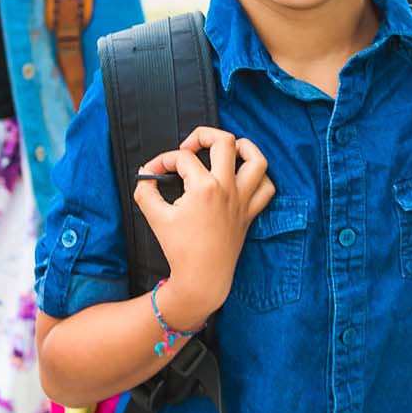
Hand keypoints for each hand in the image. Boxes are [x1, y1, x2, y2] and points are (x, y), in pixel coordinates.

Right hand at [130, 127, 275, 327]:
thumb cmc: (180, 250)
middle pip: (224, 141)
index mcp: (204, 187)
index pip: (182, 158)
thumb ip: (145, 191)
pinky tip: (242, 176)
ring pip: (257, 160)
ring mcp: (242, 200)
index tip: (151, 172)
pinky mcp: (249, 213)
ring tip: (227, 148)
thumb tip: (146, 176)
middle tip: (188, 147)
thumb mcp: (154, 216)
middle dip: (202, 135)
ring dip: (243, 147)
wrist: (202, 277)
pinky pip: (266, 188)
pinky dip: (258, 176)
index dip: (162, 161)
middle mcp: (227, 188)